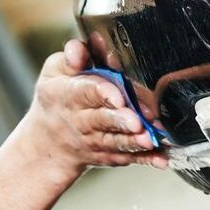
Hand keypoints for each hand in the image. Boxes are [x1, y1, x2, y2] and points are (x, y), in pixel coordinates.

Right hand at [14, 39, 167, 176]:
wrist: (48, 140)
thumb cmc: (57, 97)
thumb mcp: (55, 71)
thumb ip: (72, 56)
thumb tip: (79, 49)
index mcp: (67, 94)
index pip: (86, 91)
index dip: (103, 93)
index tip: (118, 97)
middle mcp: (80, 120)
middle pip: (102, 120)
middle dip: (121, 121)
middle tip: (137, 122)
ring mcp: (94, 140)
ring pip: (115, 141)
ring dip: (133, 141)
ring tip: (149, 138)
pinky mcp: (108, 154)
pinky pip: (127, 157)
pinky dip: (145, 159)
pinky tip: (161, 158)